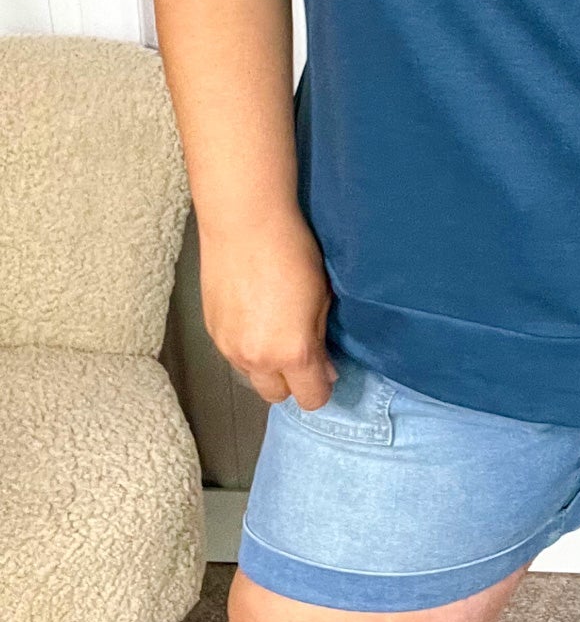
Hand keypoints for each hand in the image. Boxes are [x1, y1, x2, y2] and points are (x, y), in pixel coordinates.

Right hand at [197, 209, 339, 410]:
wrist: (245, 223)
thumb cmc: (293, 252)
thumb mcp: (322, 297)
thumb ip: (321, 339)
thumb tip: (325, 368)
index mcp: (292, 352)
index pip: (311, 399)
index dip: (322, 386)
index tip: (326, 369)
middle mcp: (258, 359)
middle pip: (277, 396)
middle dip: (292, 381)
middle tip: (300, 349)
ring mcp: (229, 348)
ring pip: (252, 376)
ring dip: (266, 364)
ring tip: (275, 328)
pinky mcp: (212, 332)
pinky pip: (234, 355)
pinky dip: (247, 346)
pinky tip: (254, 315)